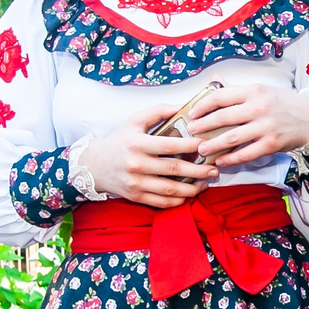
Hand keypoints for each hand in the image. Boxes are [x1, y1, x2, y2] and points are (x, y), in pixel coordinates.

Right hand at [69, 99, 218, 208]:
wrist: (94, 165)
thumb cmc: (119, 141)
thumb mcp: (134, 121)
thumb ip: (158, 112)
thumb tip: (182, 106)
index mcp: (137, 143)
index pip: (169, 145)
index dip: (190, 146)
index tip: (206, 144)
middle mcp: (136, 164)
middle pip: (173, 170)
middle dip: (198, 170)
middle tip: (214, 168)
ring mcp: (136, 183)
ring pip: (170, 190)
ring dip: (192, 188)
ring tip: (207, 182)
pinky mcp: (136, 196)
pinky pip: (161, 202)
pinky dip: (178, 200)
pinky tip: (190, 194)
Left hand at [182, 83, 308, 167]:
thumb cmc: (283, 103)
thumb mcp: (261, 89)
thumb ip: (236, 89)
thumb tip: (215, 81)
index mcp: (253, 91)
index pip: (221, 96)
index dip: (203, 105)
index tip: (192, 113)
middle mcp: (258, 107)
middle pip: (223, 117)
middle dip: (203, 126)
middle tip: (191, 132)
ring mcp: (265, 127)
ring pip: (232, 137)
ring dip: (213, 145)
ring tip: (201, 150)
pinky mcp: (271, 144)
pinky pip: (246, 153)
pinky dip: (231, 158)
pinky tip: (221, 161)